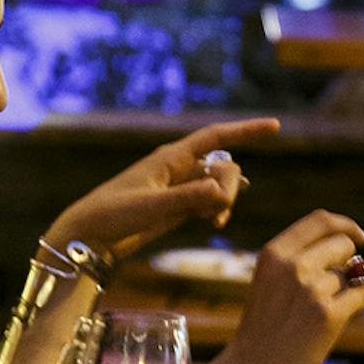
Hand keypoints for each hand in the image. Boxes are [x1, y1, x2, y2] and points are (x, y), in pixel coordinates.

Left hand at [46, 116, 280, 265]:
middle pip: (223, 165)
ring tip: (214, 220)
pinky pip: (209, 200)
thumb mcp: (148, 207)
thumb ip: (185, 199)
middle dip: (230, 185)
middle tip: (218, 211)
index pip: (216, 137)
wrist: (88, 237)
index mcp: (170, 158)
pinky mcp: (176, 206)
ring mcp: (179, 187)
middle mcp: (178, 168)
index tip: (275, 127)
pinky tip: (215, 222)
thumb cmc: (112, 214)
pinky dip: (217, 209)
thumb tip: (221, 190)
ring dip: (225, 199)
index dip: (246, 131)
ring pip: (218, 184)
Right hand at [217, 209, 363, 363]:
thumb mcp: (269, 280)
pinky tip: (333, 321)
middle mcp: (292, 265)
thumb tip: (348, 247)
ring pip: (352, 274)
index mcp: (274, 252)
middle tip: (337, 285)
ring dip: (344, 290)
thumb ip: (300, 258)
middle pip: (343, 244)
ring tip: (318, 314)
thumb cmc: (265, 327)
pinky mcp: (328, 314)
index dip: (346, 225)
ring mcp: (311, 288)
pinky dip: (355, 305)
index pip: (320, 220)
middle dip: (347, 262)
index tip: (359, 237)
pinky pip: (361, 294)